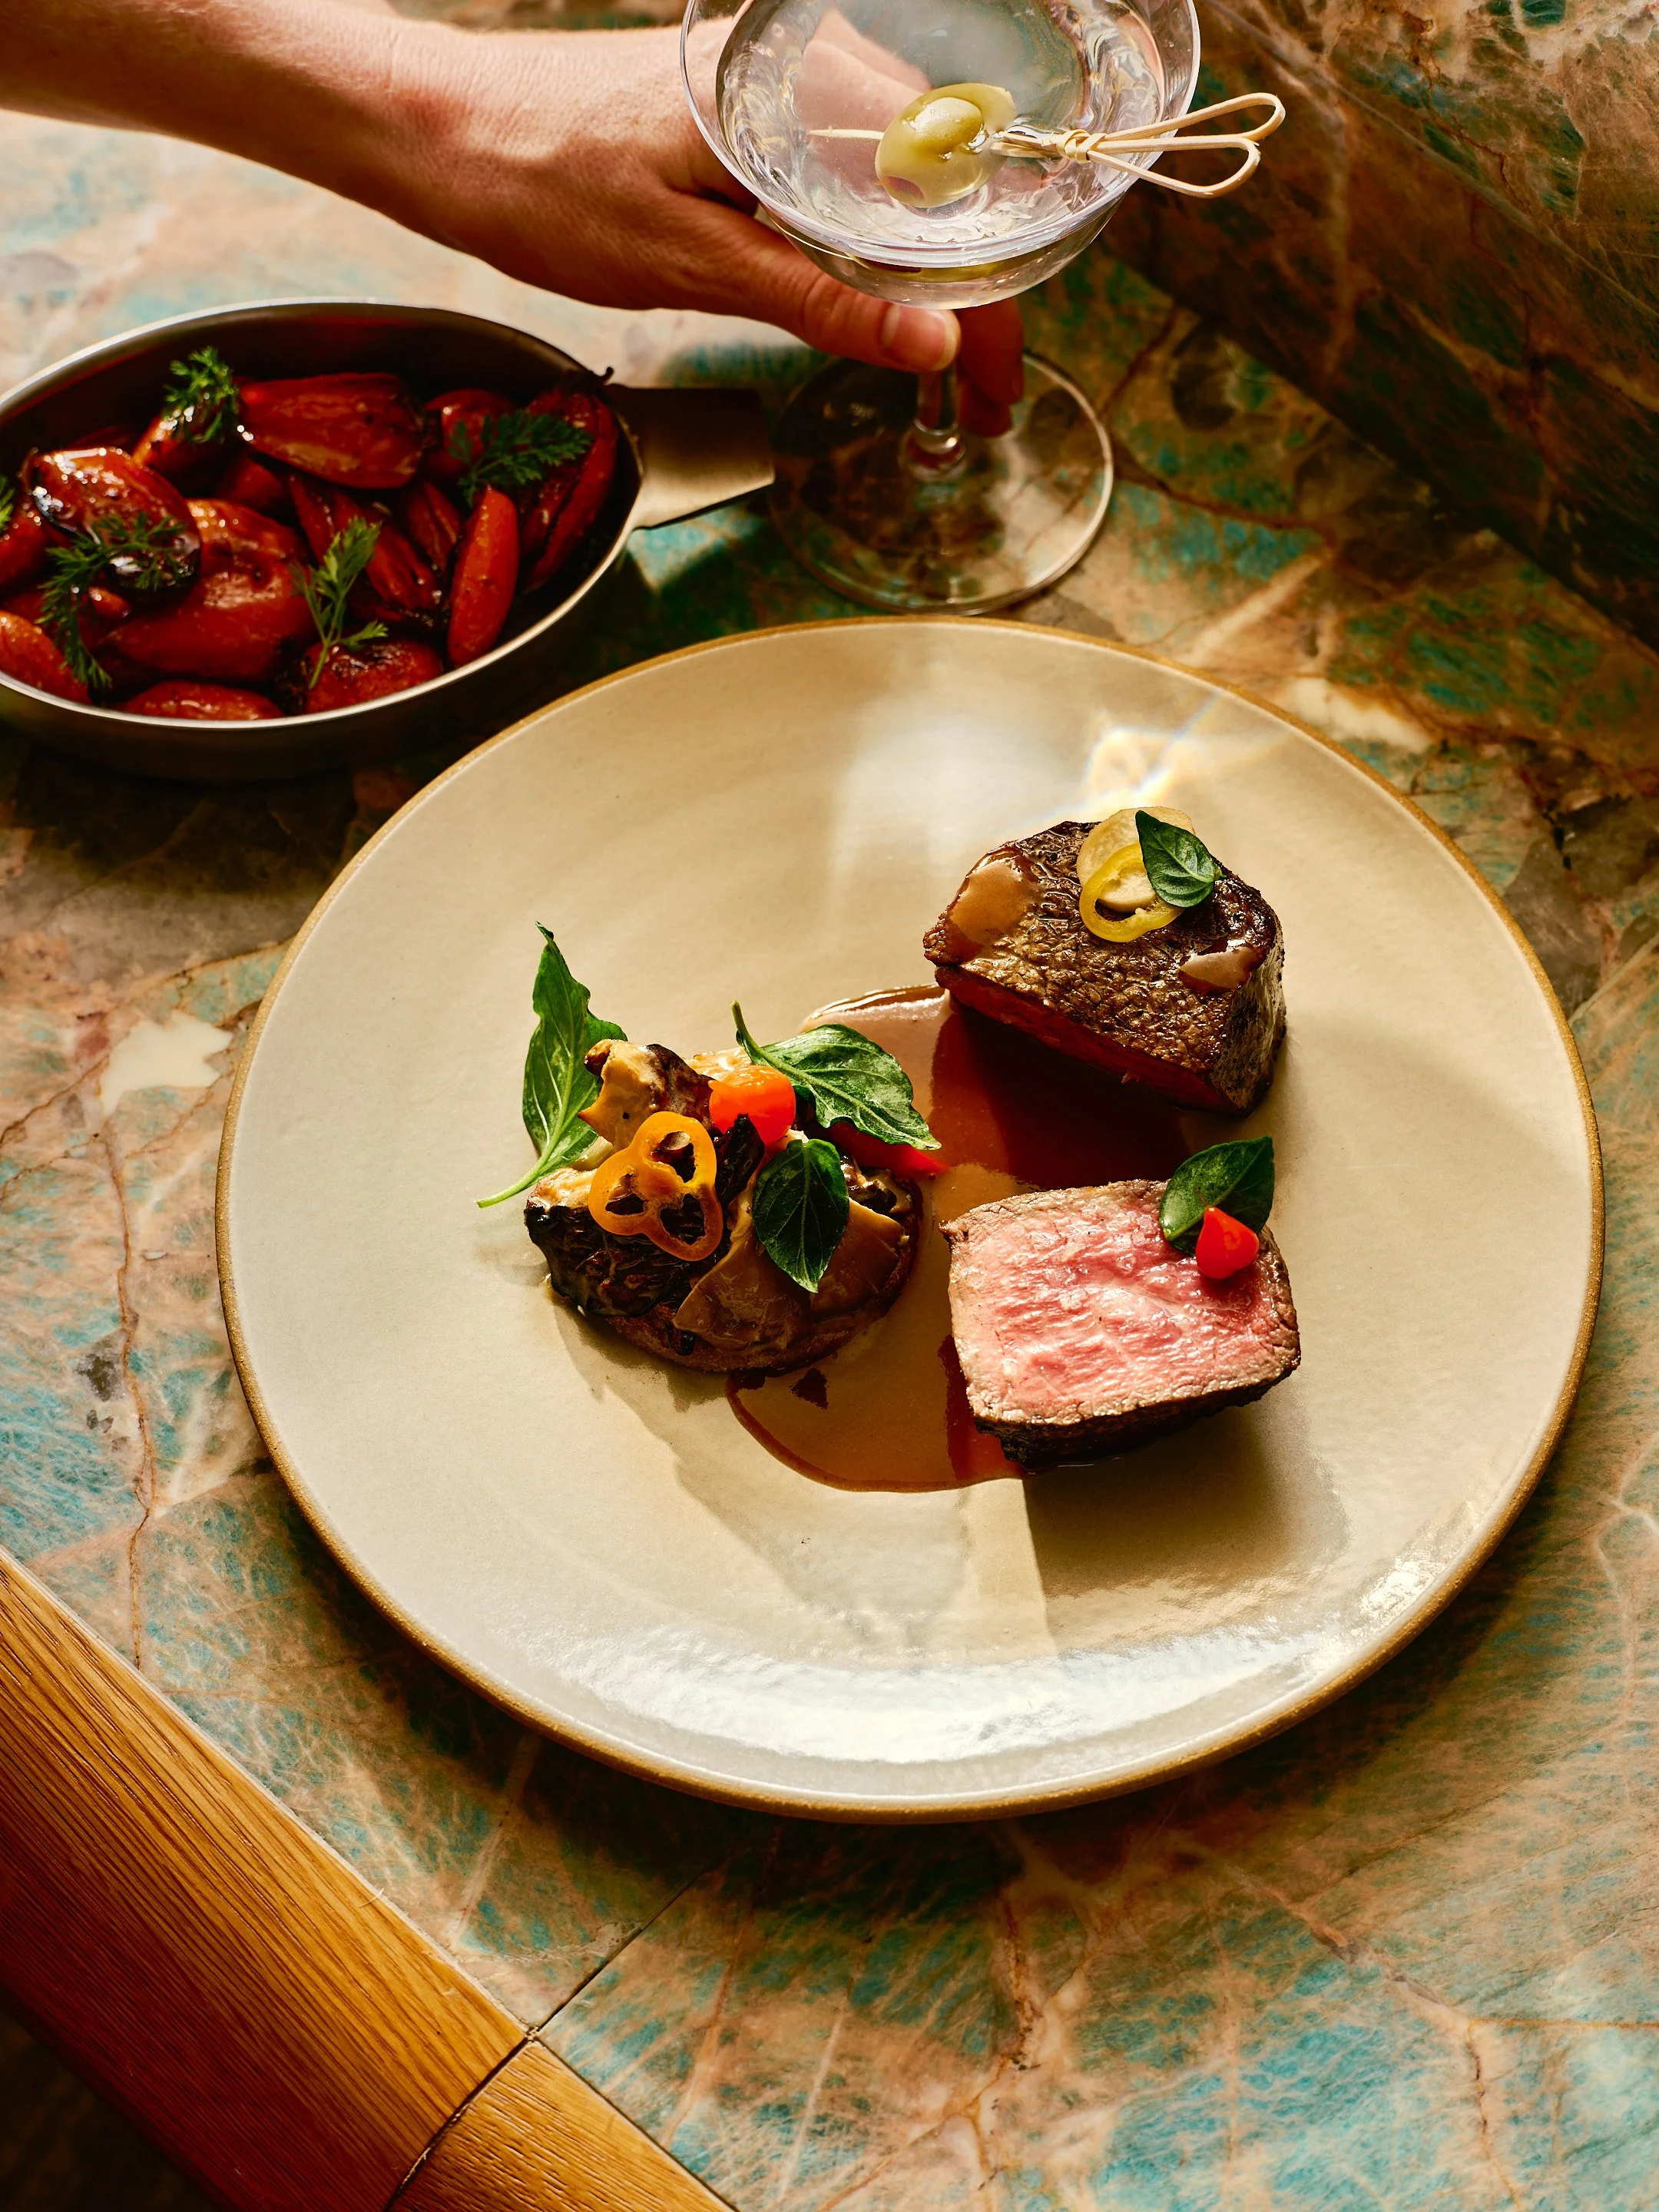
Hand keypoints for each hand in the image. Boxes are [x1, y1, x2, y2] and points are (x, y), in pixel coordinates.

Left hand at [383, 24, 1023, 427]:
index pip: (948, 202)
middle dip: (973, 298)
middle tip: (981, 396)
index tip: (996, 385)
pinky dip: (872, 245)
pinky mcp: (751, 107)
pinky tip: (876, 301)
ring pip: (899, 186)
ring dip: (926, 278)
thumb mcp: (689, 264)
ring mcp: (783, 82)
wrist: (441, 125)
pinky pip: (846, 175)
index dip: (989, 304)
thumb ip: (819, 302)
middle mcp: (808, 67)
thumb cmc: (540, 180)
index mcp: (803, 93)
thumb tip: (932, 345)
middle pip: (939, 192)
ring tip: (940, 364)